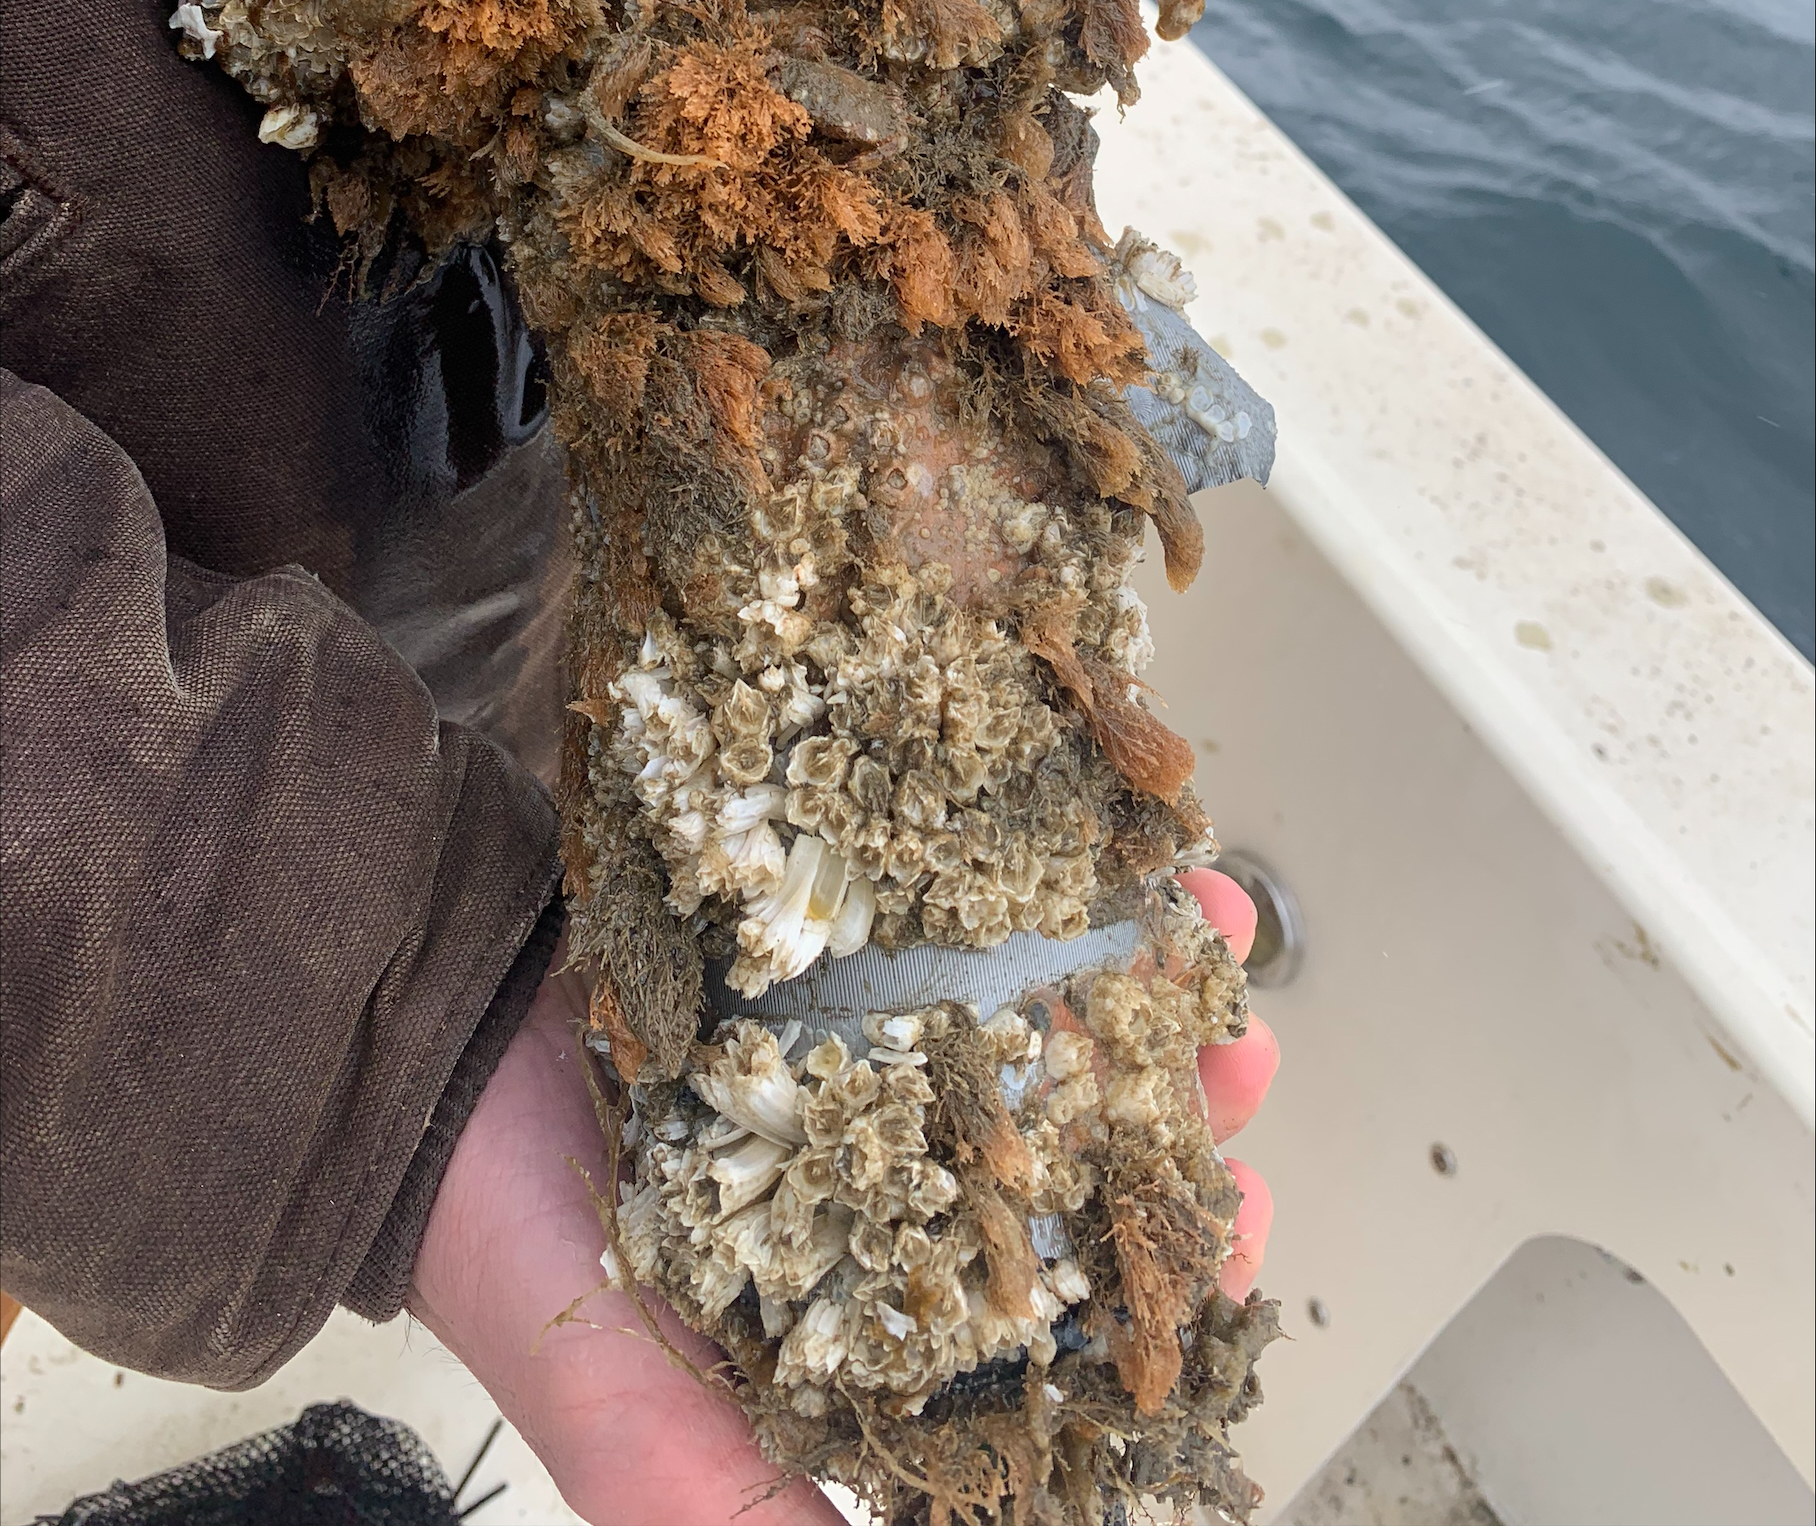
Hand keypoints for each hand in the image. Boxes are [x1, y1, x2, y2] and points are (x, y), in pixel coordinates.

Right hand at [411, 892, 1278, 1523]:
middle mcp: (896, 1165)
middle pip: (1080, 1145)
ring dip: (1140, 983)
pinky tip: (1118, 855)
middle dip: (1178, 1112)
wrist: (421, 1064)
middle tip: (1240, 1070)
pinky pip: (967, 897)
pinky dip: (1047, 877)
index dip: (1166, 1282)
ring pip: (1047, 1012)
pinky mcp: (842, 928)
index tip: (1239, 1230)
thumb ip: (765, 1524)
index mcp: (881, 1300)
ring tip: (1215, 946)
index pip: (1066, 1311)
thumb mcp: (649, 1444)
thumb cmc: (532, 1259)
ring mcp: (875, 1036)